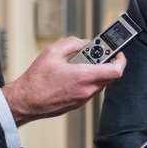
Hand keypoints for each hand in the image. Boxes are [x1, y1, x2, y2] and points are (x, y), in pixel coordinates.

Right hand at [3, 36, 125, 125]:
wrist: (25, 102)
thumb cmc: (36, 80)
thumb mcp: (52, 52)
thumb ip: (73, 43)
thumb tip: (84, 43)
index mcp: (84, 77)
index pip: (116, 70)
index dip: (121, 60)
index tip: (118, 52)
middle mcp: (87, 90)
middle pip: (110, 76)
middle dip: (108, 63)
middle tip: (99, 54)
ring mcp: (83, 99)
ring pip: (101, 83)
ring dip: (98, 72)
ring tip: (85, 62)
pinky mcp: (78, 104)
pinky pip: (91, 90)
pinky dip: (89, 80)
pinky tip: (77, 73)